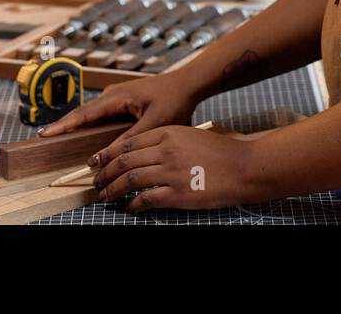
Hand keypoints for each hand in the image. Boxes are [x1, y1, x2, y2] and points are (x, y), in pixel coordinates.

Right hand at [38, 68, 202, 140]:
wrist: (188, 83)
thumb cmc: (175, 100)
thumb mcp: (154, 123)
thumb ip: (129, 139)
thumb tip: (105, 156)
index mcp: (117, 97)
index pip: (84, 113)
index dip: (64, 125)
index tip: (45, 134)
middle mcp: (113, 94)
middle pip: (82, 112)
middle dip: (64, 125)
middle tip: (44, 137)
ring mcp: (117, 95)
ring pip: (91, 112)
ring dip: (76, 123)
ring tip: (57, 136)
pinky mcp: (122, 99)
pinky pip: (100, 112)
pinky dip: (89, 122)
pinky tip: (83, 132)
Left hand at [90, 125, 260, 211]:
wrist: (244, 167)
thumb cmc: (221, 152)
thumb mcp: (191, 136)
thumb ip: (167, 140)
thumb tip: (142, 153)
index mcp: (169, 132)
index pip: (128, 142)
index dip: (108, 153)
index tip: (97, 161)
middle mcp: (166, 150)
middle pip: (124, 161)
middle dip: (105, 172)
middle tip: (96, 180)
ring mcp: (171, 172)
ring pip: (130, 180)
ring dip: (113, 189)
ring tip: (105, 195)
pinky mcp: (178, 194)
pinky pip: (146, 199)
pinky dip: (133, 205)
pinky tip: (130, 208)